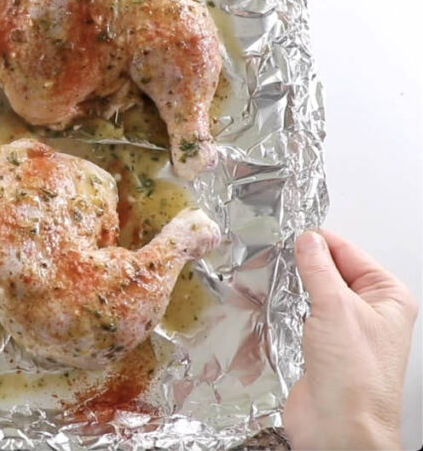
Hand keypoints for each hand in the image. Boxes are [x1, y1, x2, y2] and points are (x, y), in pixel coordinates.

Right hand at [283, 230, 418, 449]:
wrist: (339, 427)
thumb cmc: (355, 377)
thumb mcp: (335, 307)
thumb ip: (318, 268)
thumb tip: (308, 241)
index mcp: (388, 297)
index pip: (350, 253)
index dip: (320, 241)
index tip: (291, 233)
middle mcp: (371, 313)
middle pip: (333, 272)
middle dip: (305, 264)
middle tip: (277, 253)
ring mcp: (347, 332)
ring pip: (316, 295)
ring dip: (295, 289)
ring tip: (272, 277)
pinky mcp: (324, 349)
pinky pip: (303, 318)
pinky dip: (288, 311)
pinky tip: (274, 307)